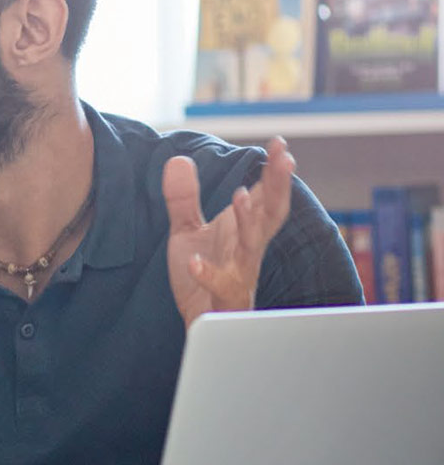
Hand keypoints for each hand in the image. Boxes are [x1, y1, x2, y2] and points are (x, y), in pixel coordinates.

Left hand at [163, 136, 294, 325]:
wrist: (200, 320)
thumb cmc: (203, 276)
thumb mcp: (187, 231)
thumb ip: (184, 199)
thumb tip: (179, 160)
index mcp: (245, 231)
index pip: (266, 196)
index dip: (274, 171)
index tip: (279, 144)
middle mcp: (249, 249)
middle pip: (270, 214)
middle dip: (278, 186)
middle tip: (284, 159)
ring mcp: (240, 274)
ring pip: (252, 247)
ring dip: (248, 222)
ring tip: (239, 196)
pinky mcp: (224, 298)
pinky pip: (221, 286)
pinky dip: (210, 274)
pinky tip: (195, 263)